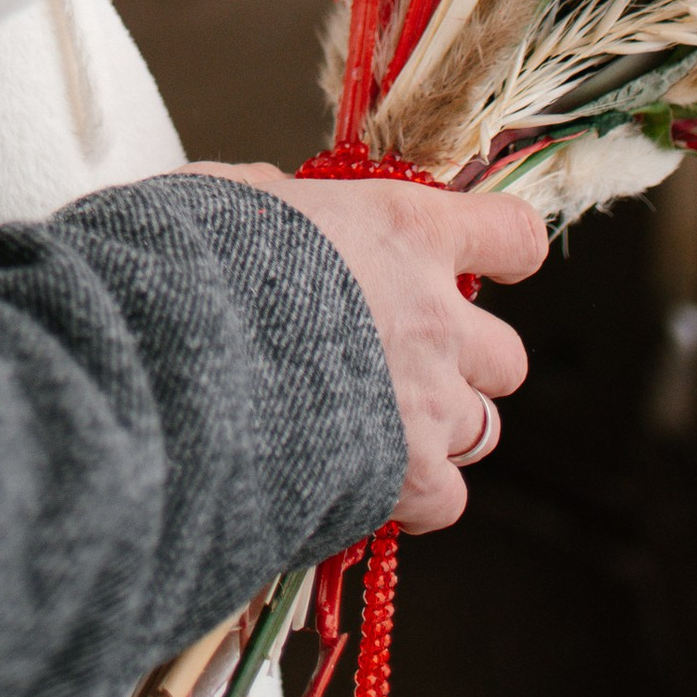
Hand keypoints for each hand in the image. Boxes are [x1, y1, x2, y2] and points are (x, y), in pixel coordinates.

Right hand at [192, 162, 544, 536]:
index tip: (492, 260)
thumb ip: (281, 201)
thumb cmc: (200, 259)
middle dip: (464, 363)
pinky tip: (365, 486)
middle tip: (404, 363)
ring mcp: (430, 402)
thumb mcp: (238, 197)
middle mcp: (437, 319)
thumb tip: (280, 202)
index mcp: (406, 232)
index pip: (511, 234)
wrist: (184, 355)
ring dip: (439, 429)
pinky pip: (446, 500)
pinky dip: (415, 498)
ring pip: (483, 429)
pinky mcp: (408, 475)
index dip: (505, 250)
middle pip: (506, 355)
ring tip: (377, 430)